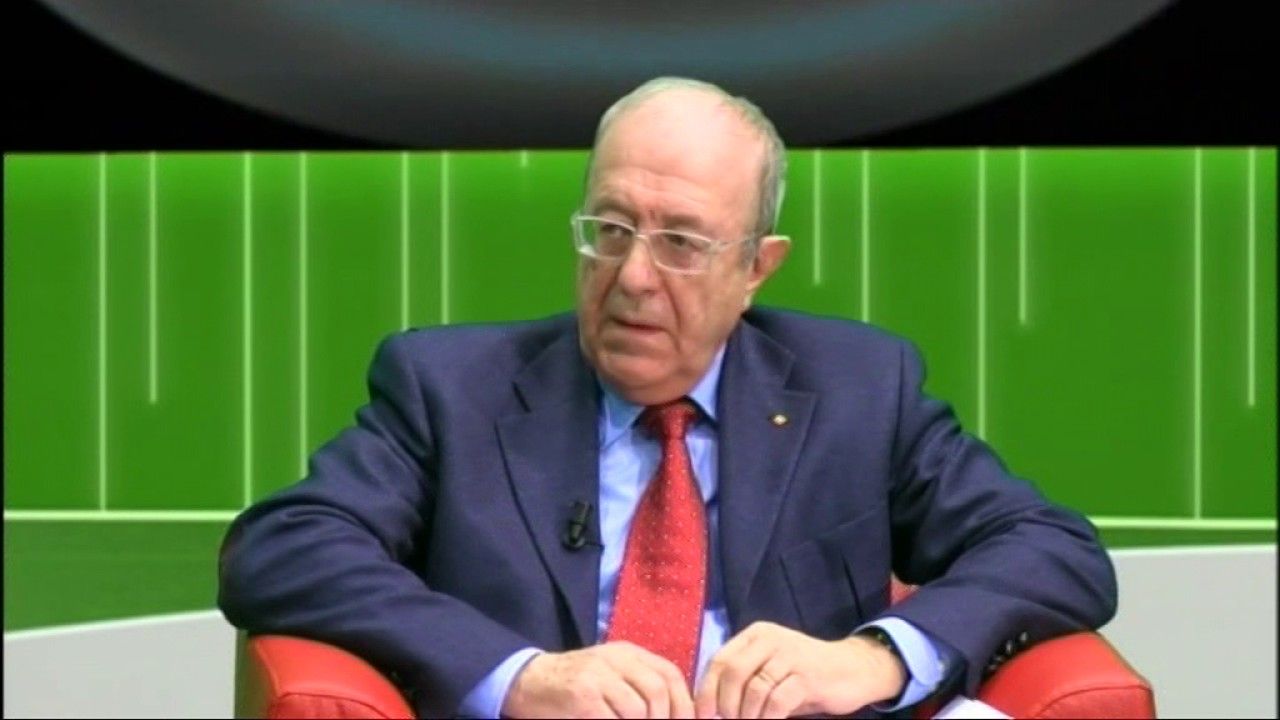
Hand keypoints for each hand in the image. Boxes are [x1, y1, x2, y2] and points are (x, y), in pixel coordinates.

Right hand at [502, 641, 695, 718]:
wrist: (528, 681)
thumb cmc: (574, 684)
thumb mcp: (610, 674)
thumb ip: (638, 685)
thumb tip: (675, 713)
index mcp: (627, 653)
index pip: (669, 673)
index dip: (684, 703)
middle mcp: (614, 659)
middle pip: (658, 690)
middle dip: (665, 719)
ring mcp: (597, 676)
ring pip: (637, 709)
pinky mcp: (582, 696)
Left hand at [694, 622, 906, 718]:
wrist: (853, 669)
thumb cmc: (804, 674)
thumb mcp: (771, 670)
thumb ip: (744, 680)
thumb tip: (711, 707)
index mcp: (756, 635)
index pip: (719, 660)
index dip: (706, 690)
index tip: (702, 715)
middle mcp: (770, 639)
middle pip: (732, 672)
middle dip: (724, 704)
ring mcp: (790, 655)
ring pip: (754, 688)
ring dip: (746, 715)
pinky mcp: (808, 676)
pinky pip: (777, 701)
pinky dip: (767, 718)